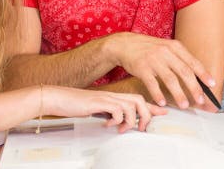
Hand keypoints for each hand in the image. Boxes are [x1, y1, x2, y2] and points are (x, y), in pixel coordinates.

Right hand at [44, 86, 165, 131]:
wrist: (60, 98)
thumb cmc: (77, 104)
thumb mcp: (98, 109)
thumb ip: (111, 113)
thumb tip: (121, 122)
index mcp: (114, 96)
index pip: (138, 100)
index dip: (152, 106)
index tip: (163, 112)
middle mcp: (113, 95)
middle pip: (139, 100)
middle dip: (146, 114)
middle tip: (142, 128)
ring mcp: (106, 98)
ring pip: (131, 105)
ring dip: (131, 120)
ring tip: (123, 128)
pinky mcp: (99, 102)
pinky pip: (116, 110)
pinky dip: (116, 119)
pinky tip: (107, 124)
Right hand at [107, 33, 213, 109]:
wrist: (126, 44)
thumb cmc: (149, 49)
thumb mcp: (166, 48)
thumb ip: (179, 59)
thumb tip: (196, 76)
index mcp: (175, 47)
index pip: (192, 61)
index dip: (203, 74)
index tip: (212, 84)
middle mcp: (166, 52)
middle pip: (184, 71)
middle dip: (194, 87)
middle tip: (200, 100)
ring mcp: (154, 59)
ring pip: (170, 79)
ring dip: (178, 93)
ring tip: (184, 105)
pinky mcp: (142, 67)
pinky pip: (152, 83)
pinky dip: (158, 94)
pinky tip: (162, 102)